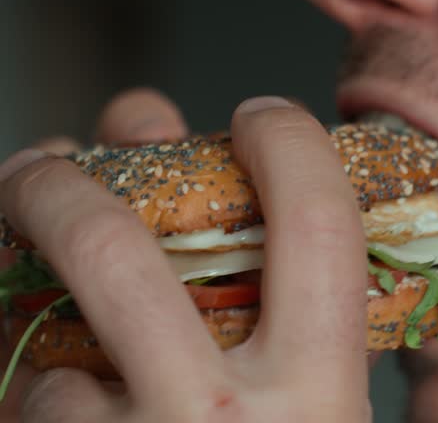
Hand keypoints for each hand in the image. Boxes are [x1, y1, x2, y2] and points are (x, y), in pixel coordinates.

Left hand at [0, 94, 370, 421]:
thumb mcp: (333, 411)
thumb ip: (326, 336)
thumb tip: (298, 229)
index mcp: (316, 389)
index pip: (316, 223)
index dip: (288, 143)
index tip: (261, 117)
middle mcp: (222, 418)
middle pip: (113, 250)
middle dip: (59, 186)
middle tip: (45, 164)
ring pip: (44, 336)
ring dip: (38, 304)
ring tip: (45, 301)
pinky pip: (32, 400)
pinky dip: (47, 387)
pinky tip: (72, 395)